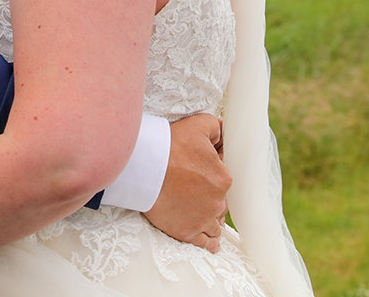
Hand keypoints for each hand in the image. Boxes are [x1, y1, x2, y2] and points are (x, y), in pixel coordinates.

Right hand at [143, 113, 229, 252]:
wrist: (143, 167)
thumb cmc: (169, 145)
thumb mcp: (197, 125)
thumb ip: (216, 126)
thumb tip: (224, 131)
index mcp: (224, 178)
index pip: (224, 178)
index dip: (211, 173)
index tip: (197, 171)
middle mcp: (218, 202)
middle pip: (220, 201)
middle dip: (210, 196)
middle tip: (193, 189)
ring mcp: (203, 219)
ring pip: (215, 224)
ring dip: (211, 219)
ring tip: (200, 214)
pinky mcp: (187, 232)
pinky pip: (205, 242)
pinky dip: (209, 242)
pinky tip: (211, 242)